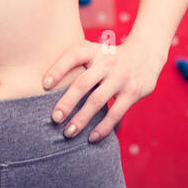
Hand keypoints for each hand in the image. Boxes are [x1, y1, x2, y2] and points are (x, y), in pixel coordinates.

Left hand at [42, 37, 163, 141]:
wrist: (145, 55)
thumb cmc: (108, 58)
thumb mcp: (93, 51)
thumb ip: (74, 61)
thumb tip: (42, 82)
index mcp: (93, 50)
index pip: (73, 56)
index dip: (58, 69)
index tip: (44, 85)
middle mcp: (107, 62)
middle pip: (83, 83)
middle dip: (67, 102)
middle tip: (54, 118)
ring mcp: (121, 78)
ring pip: (97, 101)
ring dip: (82, 118)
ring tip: (68, 132)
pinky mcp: (132, 92)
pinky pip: (116, 113)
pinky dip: (103, 127)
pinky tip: (91, 137)